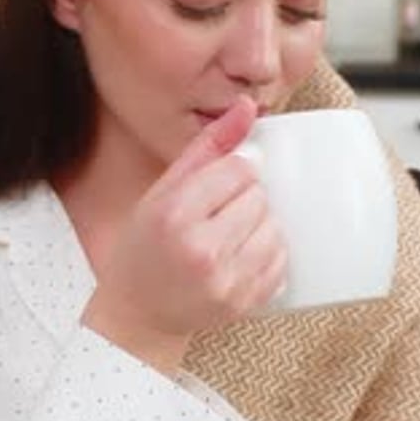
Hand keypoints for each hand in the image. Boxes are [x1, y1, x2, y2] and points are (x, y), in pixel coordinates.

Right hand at [82, 95, 286, 371]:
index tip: (217, 187)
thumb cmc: (146, 247)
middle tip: (218, 215)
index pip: (239, 170)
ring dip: (260, 226)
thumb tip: (247, 107)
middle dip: (245, 200)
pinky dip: (268, 254)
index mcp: (174, 215)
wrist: (138, 313)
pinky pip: (280, 263)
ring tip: (230, 235)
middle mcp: (200, 249)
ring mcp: (224, 281)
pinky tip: (240, 256)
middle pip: (259, 198)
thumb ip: (207, 147)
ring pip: (274, 228)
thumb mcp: (163, 191)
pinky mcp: (242, 304)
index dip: (233, 173)